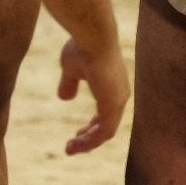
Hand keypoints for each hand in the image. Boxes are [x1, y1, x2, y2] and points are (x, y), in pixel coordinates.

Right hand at [58, 37, 129, 153]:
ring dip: (87, 143)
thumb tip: (65, 97)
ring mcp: (118, 99)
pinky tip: (75, 144)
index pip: (107, 112)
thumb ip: (70, 82)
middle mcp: (120, 93)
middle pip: (108, 124)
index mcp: (113, 84)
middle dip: (90, 137)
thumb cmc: (82, 47)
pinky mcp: (114, 104)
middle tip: (73, 144)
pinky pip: (104, 133)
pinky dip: (90, 142)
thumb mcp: (71, 68)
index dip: (93, 125)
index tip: (79, 132)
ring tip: (70, 148)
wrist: (92, 36)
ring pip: (106, 132)